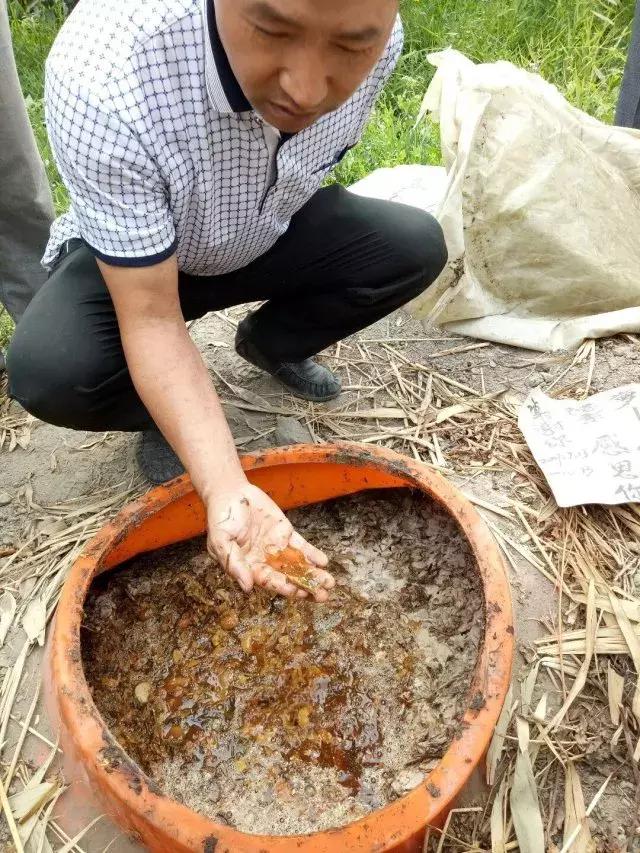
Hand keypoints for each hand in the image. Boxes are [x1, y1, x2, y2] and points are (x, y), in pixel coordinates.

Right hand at [206, 482, 334, 601]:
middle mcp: (265, 560)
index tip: (300, 592)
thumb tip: (247, 587)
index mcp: (249, 566)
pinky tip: (323, 562)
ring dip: (313, 574)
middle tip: (323, 595)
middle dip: (305, 586)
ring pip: (297, 564)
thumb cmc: (220, 518)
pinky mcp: (285, 533)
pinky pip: (301, 546)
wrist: (230, 492)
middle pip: (288, 577)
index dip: (285, 587)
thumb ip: (234, 563)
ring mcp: (276, 547)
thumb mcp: (220, 541)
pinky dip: (312, 554)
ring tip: (329, 582)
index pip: (270, 581)